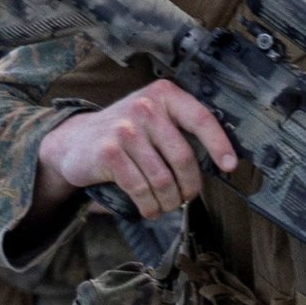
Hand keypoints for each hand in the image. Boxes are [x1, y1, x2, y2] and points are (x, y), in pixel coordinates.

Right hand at [36, 82, 237, 216]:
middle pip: (184, 157)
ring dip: (168, 200)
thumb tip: (221, 159)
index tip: (230, 166)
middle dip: (189, 186)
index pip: (201, 118)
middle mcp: (145, 107)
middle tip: (186, 197)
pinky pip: (141, 188)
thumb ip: (182, 129)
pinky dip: (149, 205)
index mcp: (164, 95)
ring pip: (163, 178)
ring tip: (166, 205)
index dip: (219, 144)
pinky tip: (150, 209)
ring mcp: (125, 129)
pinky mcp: (109, 152)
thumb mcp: (154, 118)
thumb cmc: (126, 133)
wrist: (76, 141)